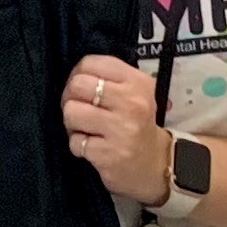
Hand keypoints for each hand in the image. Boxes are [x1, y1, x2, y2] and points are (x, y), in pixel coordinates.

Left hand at [61, 54, 173, 204]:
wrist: (156, 164)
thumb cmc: (138, 124)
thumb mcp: (135, 93)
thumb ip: (109, 79)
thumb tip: (74, 75)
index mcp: (137, 82)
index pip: (91, 63)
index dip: (77, 74)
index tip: (81, 88)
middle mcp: (132, 103)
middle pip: (77, 85)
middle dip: (70, 98)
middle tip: (79, 109)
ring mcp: (121, 129)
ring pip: (71, 112)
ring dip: (71, 123)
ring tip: (85, 129)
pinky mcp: (108, 154)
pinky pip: (75, 141)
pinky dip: (78, 146)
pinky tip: (93, 147)